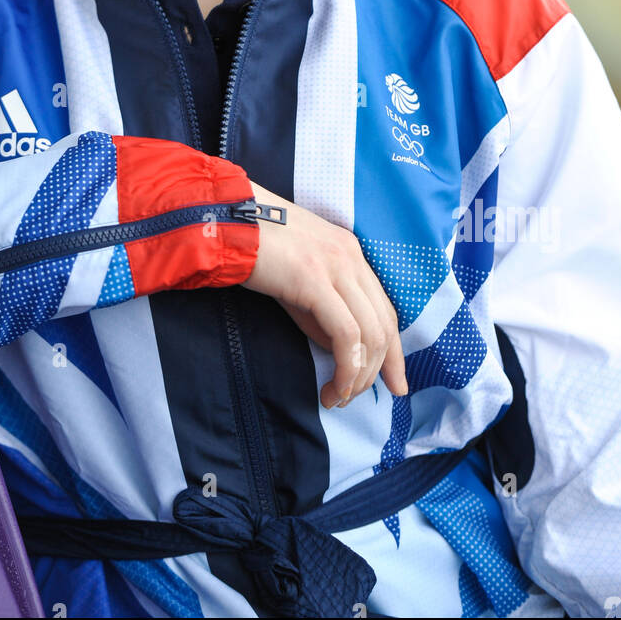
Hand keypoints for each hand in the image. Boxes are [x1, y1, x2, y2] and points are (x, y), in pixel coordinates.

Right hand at [242, 179, 407, 409]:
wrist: (225, 221)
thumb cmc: (254, 249)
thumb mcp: (297, 280)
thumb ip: (321, 311)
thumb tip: (339, 350)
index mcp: (350, 253)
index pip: (385, 309)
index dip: (395, 352)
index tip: (394, 383)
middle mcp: (351, 257)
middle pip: (383, 325)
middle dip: (378, 371)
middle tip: (353, 398)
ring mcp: (336, 266)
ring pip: (369, 334)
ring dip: (357, 376)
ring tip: (337, 397)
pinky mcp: (315, 280)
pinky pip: (345, 334)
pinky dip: (345, 368)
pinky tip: (332, 386)